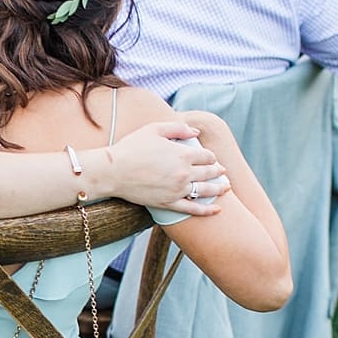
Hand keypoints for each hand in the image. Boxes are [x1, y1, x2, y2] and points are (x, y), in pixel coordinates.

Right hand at [105, 121, 227, 214]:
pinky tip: (217, 209)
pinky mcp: (168, 203)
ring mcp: (177, 190)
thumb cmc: (130, 147)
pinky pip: (192, 209)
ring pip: (206, 190)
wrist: (112, 171)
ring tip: (225, 187)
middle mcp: (184, 173)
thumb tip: (196, 132)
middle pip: (210, 172)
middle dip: (217, 170)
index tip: (208, 157)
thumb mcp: (153, 129)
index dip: (210, 156)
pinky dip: (207, 210)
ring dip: (219, 188)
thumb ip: (177, 128)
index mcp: (183, 154)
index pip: (207, 155)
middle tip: (221, 171)